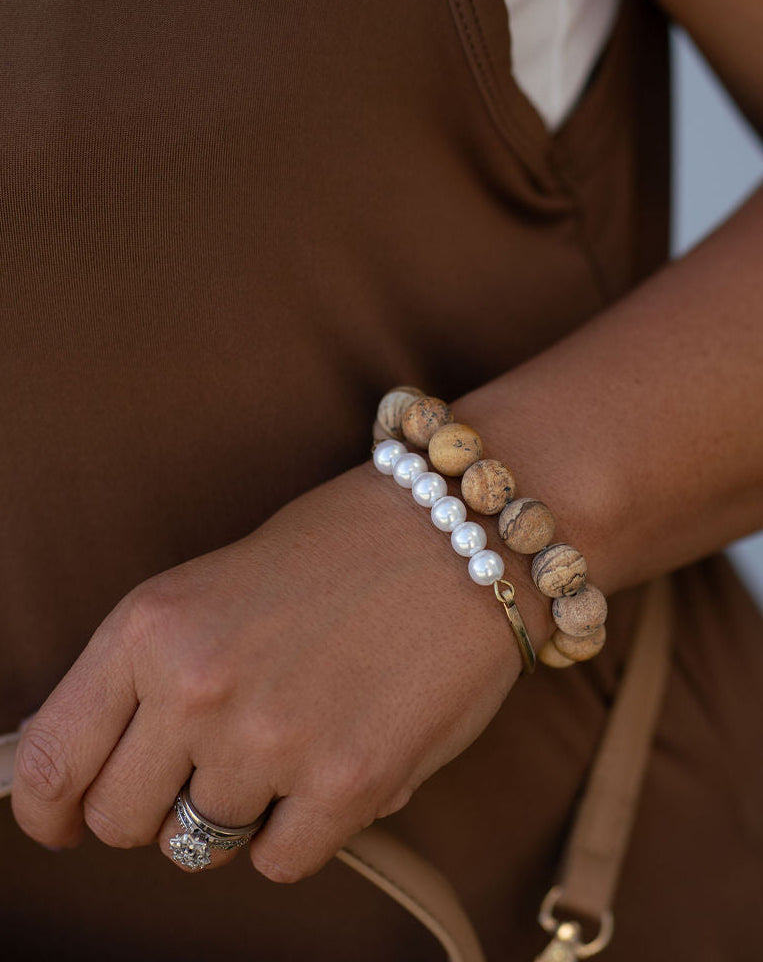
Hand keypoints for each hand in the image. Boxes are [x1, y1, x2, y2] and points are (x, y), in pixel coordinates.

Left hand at [11, 459, 550, 881]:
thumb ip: (145, 676)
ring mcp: (271, 741)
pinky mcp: (348, 784)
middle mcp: (196, 687)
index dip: (50, 809)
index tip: (65, 820)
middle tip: (210, 766)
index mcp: (149, 626)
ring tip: (294, 737)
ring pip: (205, 845)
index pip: (52, 763)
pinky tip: (333, 762)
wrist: (459, 531)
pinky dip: (301, 828)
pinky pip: (281, 862)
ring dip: (242, 808)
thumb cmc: (337, 550)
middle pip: (124, 822)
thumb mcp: (210, 588)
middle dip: (158, 807)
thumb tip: (95, 768)